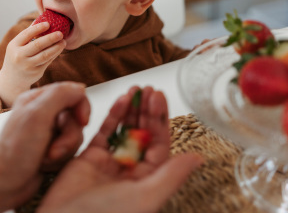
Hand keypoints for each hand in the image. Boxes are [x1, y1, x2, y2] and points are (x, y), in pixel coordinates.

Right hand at [0, 21, 65, 106]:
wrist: (12, 80)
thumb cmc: (16, 57)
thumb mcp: (16, 46)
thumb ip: (27, 35)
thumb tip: (40, 20)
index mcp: (13, 46)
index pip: (26, 34)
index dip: (38, 28)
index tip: (48, 24)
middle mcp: (19, 56)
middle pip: (38, 44)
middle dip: (51, 38)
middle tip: (60, 33)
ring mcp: (28, 65)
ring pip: (45, 54)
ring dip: (56, 47)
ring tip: (63, 42)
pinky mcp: (36, 72)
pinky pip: (48, 61)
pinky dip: (54, 54)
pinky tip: (59, 49)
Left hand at [0, 82, 89, 211]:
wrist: (2, 184)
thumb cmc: (12, 153)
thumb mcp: (37, 115)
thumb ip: (60, 95)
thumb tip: (80, 88)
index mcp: (38, 99)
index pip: (73, 93)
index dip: (81, 107)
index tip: (82, 121)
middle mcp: (43, 115)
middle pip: (76, 119)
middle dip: (68, 137)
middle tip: (52, 148)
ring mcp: (48, 134)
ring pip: (75, 137)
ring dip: (63, 151)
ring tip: (45, 159)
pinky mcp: (51, 151)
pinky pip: (70, 153)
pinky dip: (61, 161)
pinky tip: (45, 165)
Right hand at [39, 86, 202, 212]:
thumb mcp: (146, 197)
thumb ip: (170, 175)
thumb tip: (197, 157)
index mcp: (147, 181)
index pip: (160, 143)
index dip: (161, 120)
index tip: (160, 99)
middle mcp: (130, 170)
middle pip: (143, 133)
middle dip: (147, 110)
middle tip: (150, 90)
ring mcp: (110, 162)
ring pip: (124, 129)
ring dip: (131, 109)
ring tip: (136, 89)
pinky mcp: (89, 157)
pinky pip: (104, 132)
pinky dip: (112, 115)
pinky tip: (120, 100)